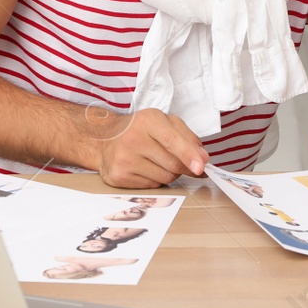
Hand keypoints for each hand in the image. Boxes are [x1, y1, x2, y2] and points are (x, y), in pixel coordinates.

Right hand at [84, 107, 207, 188]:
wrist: (103, 139)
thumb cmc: (139, 129)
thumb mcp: (164, 122)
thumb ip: (187, 137)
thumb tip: (203, 159)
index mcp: (148, 121)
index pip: (172, 140)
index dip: (189, 154)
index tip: (201, 166)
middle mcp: (133, 140)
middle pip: (172, 164)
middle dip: (185, 166)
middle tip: (184, 162)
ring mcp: (124, 160)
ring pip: (165, 178)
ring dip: (170, 173)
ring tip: (157, 160)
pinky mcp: (119, 177)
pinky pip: (152, 186)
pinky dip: (155, 179)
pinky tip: (145, 167)